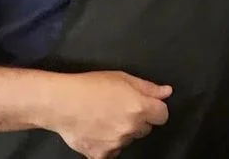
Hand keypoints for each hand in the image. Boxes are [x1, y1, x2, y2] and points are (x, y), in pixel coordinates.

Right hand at [47, 71, 171, 158]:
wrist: (61, 103)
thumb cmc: (90, 86)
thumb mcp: (122, 78)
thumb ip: (148, 88)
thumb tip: (167, 92)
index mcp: (139, 108)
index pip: (163, 115)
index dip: (155, 109)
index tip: (145, 105)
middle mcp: (131, 128)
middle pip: (145, 128)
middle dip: (138, 119)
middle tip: (119, 109)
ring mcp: (116, 144)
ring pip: (128, 139)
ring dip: (122, 132)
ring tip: (104, 118)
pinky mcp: (101, 155)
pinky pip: (112, 152)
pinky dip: (107, 145)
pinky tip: (96, 131)